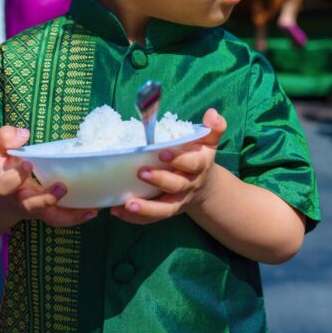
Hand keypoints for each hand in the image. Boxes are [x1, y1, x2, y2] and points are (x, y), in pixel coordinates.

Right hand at [0, 126, 96, 227]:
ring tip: (89, 208)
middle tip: (62, 186)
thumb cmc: (3, 168)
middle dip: (46, 199)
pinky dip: (77, 217)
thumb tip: (24, 134)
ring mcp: (36, 209)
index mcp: (4, 185)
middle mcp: (20, 201)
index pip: (6, 184)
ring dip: (69, 215)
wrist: (0, 198)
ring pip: (51, 217)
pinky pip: (62, 219)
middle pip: (30, 206)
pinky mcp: (48, 213)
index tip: (28, 162)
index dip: (17, 175)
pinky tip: (92, 210)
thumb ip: (4, 138)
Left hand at [111, 108, 225, 224]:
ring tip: (127, 204)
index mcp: (199, 167)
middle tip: (141, 172)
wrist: (204, 188)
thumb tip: (212, 113)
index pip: (191, 164)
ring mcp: (177, 202)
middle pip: (176, 186)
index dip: (178, 159)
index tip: (162, 152)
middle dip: (159, 180)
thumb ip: (213, 128)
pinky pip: (151, 219)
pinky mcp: (165, 211)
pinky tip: (117, 210)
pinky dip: (135, 218)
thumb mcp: (209, 142)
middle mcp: (188, 186)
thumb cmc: (200, 158)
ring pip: (164, 209)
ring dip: (146, 208)